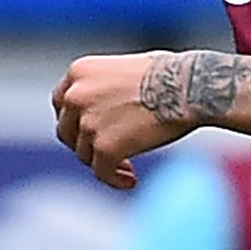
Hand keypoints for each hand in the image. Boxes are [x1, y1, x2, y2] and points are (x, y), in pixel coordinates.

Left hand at [51, 52, 192, 188]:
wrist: (190, 86)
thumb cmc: (169, 74)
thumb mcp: (122, 69)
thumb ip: (102, 88)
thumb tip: (101, 113)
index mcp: (79, 72)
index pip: (61, 103)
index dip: (74, 121)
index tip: (88, 133)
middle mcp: (76, 95)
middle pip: (67, 131)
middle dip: (85, 145)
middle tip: (108, 154)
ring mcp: (88, 122)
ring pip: (84, 155)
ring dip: (104, 163)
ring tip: (128, 168)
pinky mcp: (104, 147)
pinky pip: (101, 172)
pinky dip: (114, 179)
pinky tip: (132, 180)